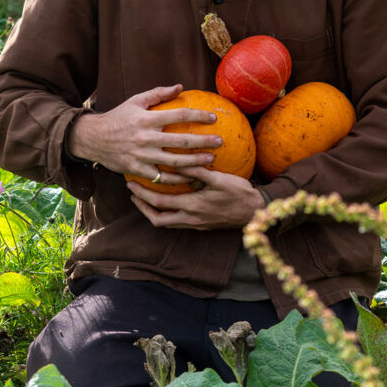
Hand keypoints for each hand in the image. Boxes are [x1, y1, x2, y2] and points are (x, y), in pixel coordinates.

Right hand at [66, 84, 221, 181]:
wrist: (92, 138)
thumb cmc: (118, 118)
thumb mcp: (135, 101)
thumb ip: (158, 94)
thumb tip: (180, 86)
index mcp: (147, 119)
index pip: (178, 115)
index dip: (198, 116)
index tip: (213, 118)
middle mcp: (146, 137)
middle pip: (181, 141)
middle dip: (203, 141)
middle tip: (219, 142)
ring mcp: (142, 155)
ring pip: (174, 162)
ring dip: (195, 162)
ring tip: (210, 160)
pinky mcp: (137, 169)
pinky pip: (161, 177)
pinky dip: (177, 179)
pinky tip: (191, 178)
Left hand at [127, 164, 264, 230]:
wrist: (255, 212)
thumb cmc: (239, 193)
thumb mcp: (219, 178)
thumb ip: (197, 170)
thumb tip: (179, 160)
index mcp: (192, 206)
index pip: (159, 203)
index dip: (142, 195)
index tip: (131, 185)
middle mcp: (191, 219)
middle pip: (157, 219)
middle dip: (143, 208)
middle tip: (133, 195)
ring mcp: (196, 225)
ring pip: (167, 224)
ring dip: (154, 213)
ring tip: (146, 200)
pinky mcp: (201, 226)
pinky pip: (177, 223)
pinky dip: (167, 214)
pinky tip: (167, 203)